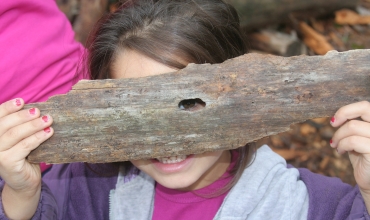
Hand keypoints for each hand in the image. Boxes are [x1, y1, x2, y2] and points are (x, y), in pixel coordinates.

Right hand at [0, 98, 52, 217]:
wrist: (25, 182)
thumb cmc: (24, 158)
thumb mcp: (20, 140)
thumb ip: (21, 127)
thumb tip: (35, 109)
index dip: (8, 108)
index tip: (22, 101)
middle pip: (6, 124)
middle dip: (23, 115)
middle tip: (39, 111)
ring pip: (16, 134)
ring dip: (33, 125)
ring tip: (48, 119)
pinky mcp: (7, 163)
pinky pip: (25, 145)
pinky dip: (38, 137)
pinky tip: (49, 132)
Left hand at [330, 101, 369, 208]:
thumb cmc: (364, 159)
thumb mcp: (358, 138)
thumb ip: (353, 126)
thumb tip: (336, 116)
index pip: (366, 105)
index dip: (348, 109)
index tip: (334, 120)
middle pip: (365, 108)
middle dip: (343, 113)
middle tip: (332, 124)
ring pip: (353, 126)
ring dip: (339, 136)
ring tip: (336, 145)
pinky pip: (353, 141)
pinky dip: (342, 145)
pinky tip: (340, 151)